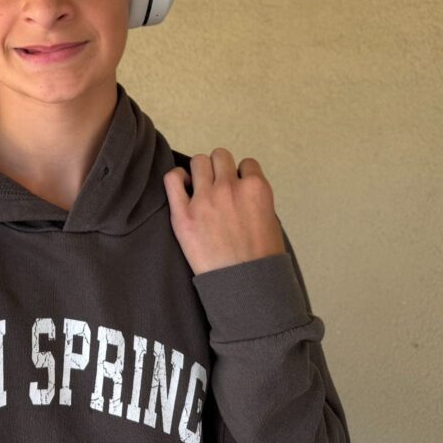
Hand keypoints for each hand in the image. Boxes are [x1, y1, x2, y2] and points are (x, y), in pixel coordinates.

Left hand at [163, 148, 284, 274]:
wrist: (245, 286)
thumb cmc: (260, 260)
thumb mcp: (270, 221)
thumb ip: (254, 199)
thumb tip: (240, 191)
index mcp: (256, 188)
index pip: (246, 164)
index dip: (241, 176)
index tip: (238, 188)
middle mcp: (230, 188)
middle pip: (220, 156)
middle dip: (220, 169)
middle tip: (217, 186)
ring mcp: (205, 199)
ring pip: (199, 161)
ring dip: (200, 171)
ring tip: (199, 187)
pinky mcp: (183, 214)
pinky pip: (172, 179)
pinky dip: (176, 178)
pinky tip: (182, 187)